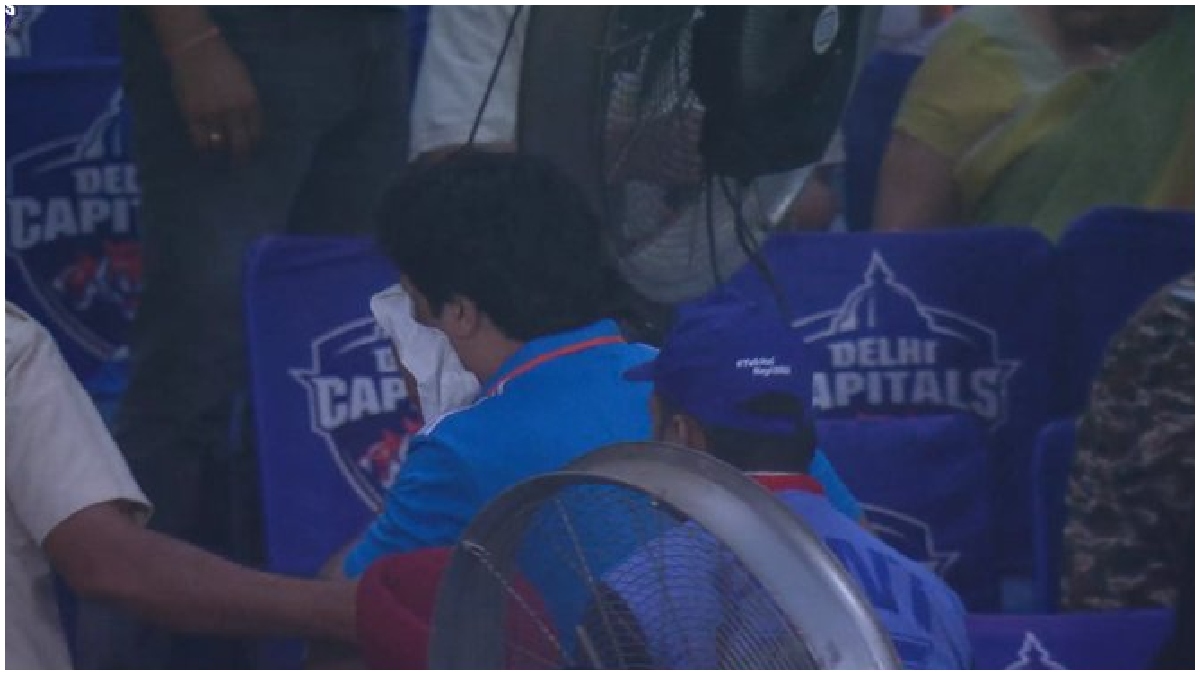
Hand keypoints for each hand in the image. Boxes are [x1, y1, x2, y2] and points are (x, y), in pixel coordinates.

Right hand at [169, 35, 262, 162]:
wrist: (196, 49)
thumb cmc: (223, 62)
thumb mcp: (244, 81)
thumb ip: (247, 102)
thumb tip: (248, 124)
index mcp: (250, 102)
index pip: (256, 133)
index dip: (254, 143)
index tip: (250, 147)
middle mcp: (233, 111)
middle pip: (241, 144)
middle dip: (241, 156)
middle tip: (238, 163)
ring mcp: (212, 114)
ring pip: (220, 144)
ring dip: (220, 151)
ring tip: (218, 153)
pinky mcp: (192, 114)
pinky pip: (199, 140)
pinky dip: (203, 148)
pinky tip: (203, 149)